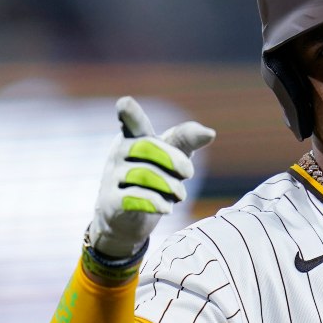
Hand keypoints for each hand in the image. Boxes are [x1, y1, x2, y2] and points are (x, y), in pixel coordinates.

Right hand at [87, 96, 215, 258]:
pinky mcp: (111, 201)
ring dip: (170, 186)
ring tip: (179, 195)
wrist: (126, 219)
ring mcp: (112, 176)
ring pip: (145, 175)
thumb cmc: (153, 179)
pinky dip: (157, 203)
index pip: (132, 122)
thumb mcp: (171, 158)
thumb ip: (186, 141)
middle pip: (148, 147)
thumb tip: (210, 133)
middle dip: (174, 160)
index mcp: (133, 137)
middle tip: (189, 174)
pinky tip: (167, 208)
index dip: (129, 113)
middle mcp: (119, 152)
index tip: (124, 103)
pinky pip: (136, 197)